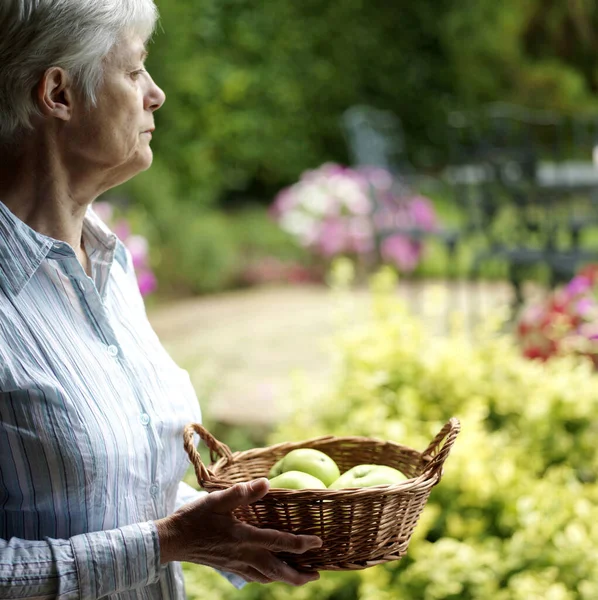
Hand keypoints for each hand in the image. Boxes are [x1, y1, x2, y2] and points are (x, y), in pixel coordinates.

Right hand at [155, 478, 321, 585]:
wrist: (172, 540)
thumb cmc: (195, 517)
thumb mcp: (218, 500)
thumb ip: (242, 493)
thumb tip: (266, 483)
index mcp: (244, 538)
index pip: (279, 542)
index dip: (300, 544)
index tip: (318, 543)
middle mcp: (243, 555)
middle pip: (277, 570)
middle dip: (298, 575)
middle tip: (317, 575)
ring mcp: (236, 564)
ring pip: (267, 577)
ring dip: (286, 578)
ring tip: (301, 577)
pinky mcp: (229, 568)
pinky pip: (254, 577)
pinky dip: (268, 577)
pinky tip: (271, 574)